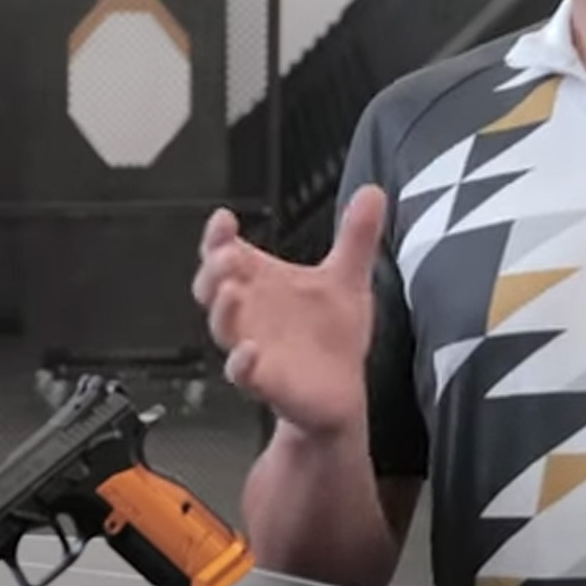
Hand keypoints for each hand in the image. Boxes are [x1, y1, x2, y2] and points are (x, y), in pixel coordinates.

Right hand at [192, 186, 386, 437]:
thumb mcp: (347, 278)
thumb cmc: (332, 336)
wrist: (341, 393)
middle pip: (213, 287)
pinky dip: (241, 363)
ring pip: (223, 328)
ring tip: (229, 290)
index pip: (226, 253)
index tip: (224, 218)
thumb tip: (372, 191)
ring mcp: (253, 348)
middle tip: (227, 253)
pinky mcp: (264, 383)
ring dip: (222, 310)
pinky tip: (248, 352)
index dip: (217, 236)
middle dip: (214, 268)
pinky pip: (243, 374)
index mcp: (261, 283)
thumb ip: (356, 236)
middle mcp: (249, 314)